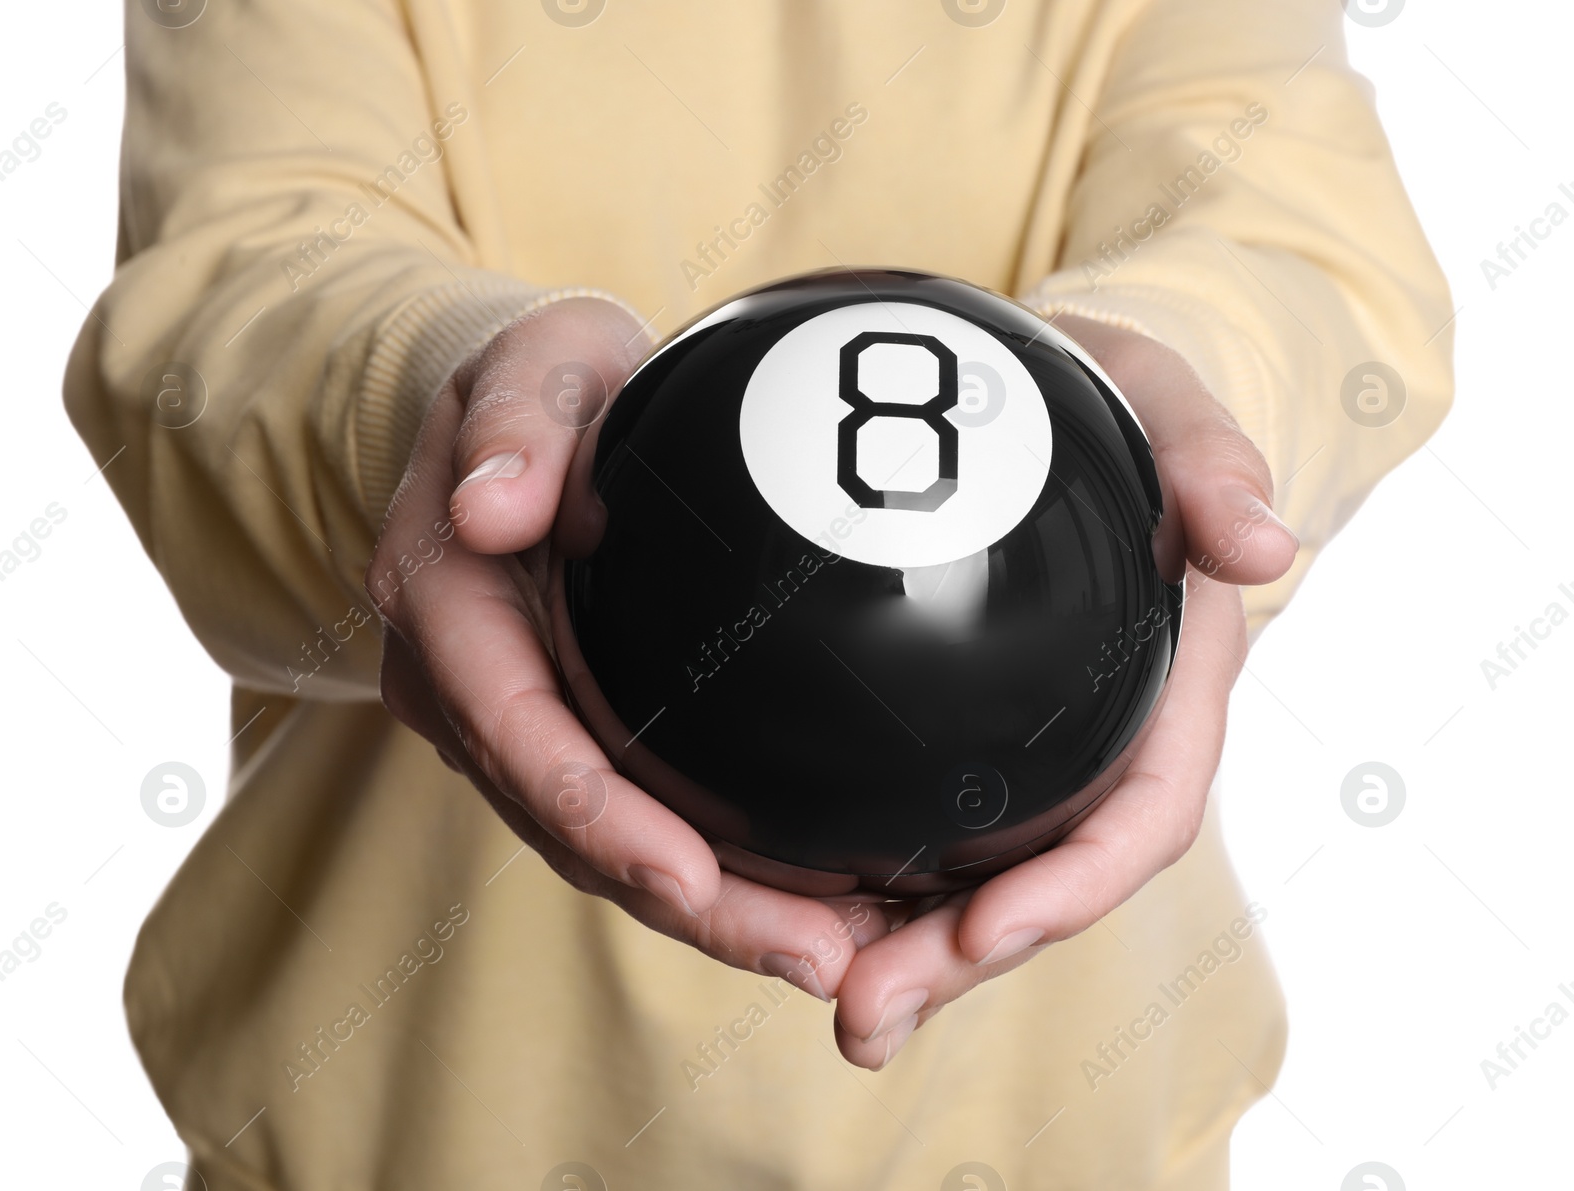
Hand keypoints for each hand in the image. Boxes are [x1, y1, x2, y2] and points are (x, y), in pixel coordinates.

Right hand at [364, 296, 893, 1002]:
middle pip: (571, 825)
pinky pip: (634, 813)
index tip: (689, 878)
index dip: (598, 816)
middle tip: (814, 959)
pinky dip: (716, 867)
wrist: (528, 409)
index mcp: (445, 604)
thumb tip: (493, 508)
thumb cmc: (541, 379)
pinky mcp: (569, 727)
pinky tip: (811, 899)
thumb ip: (513, 424)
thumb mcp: (534, 362)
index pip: (516, 732)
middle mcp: (467, 685)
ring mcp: (514, 719)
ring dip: (714, 912)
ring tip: (835, 956)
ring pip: (607, 845)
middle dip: (687, 905)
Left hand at [826, 314, 1300, 1068]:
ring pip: (973, 880)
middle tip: (867, 1016)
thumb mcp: (1157, 398)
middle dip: (964, 961)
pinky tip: (785, 909)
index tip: (984, 931)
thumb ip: (1209, 459)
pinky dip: (860, 881)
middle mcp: (1097, 740)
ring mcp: (1026, 750)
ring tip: (833, 1005)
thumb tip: (1270, 550)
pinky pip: (913, 827)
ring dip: (905, 953)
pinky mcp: (950, 736)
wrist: (1024, 391)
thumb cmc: (1098, 397)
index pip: (1138, 813)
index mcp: (1166, 686)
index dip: (1073, 887)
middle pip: (1044, 881)